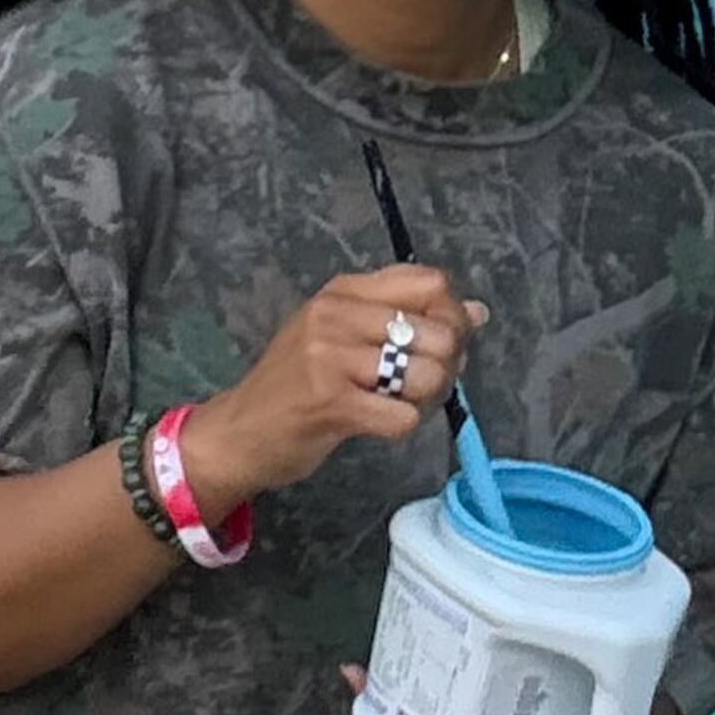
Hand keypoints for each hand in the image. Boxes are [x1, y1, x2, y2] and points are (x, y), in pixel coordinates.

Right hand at [181, 265, 488, 511]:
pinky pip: (404, 417)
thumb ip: (404, 317)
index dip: (452, 315)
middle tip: (417, 384)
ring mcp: (331, 358)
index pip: (430, 282)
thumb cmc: (294, 385)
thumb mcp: (341, 335)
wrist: (238, 431)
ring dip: (423, 400)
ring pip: (427, 375)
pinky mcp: (331, 403)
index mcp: (342, 291)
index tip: (439, 343)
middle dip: (445, 366)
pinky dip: (400, 426)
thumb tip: (477, 313)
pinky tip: (374, 423)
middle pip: (439, 331)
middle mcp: (335, 315)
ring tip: (393, 403)